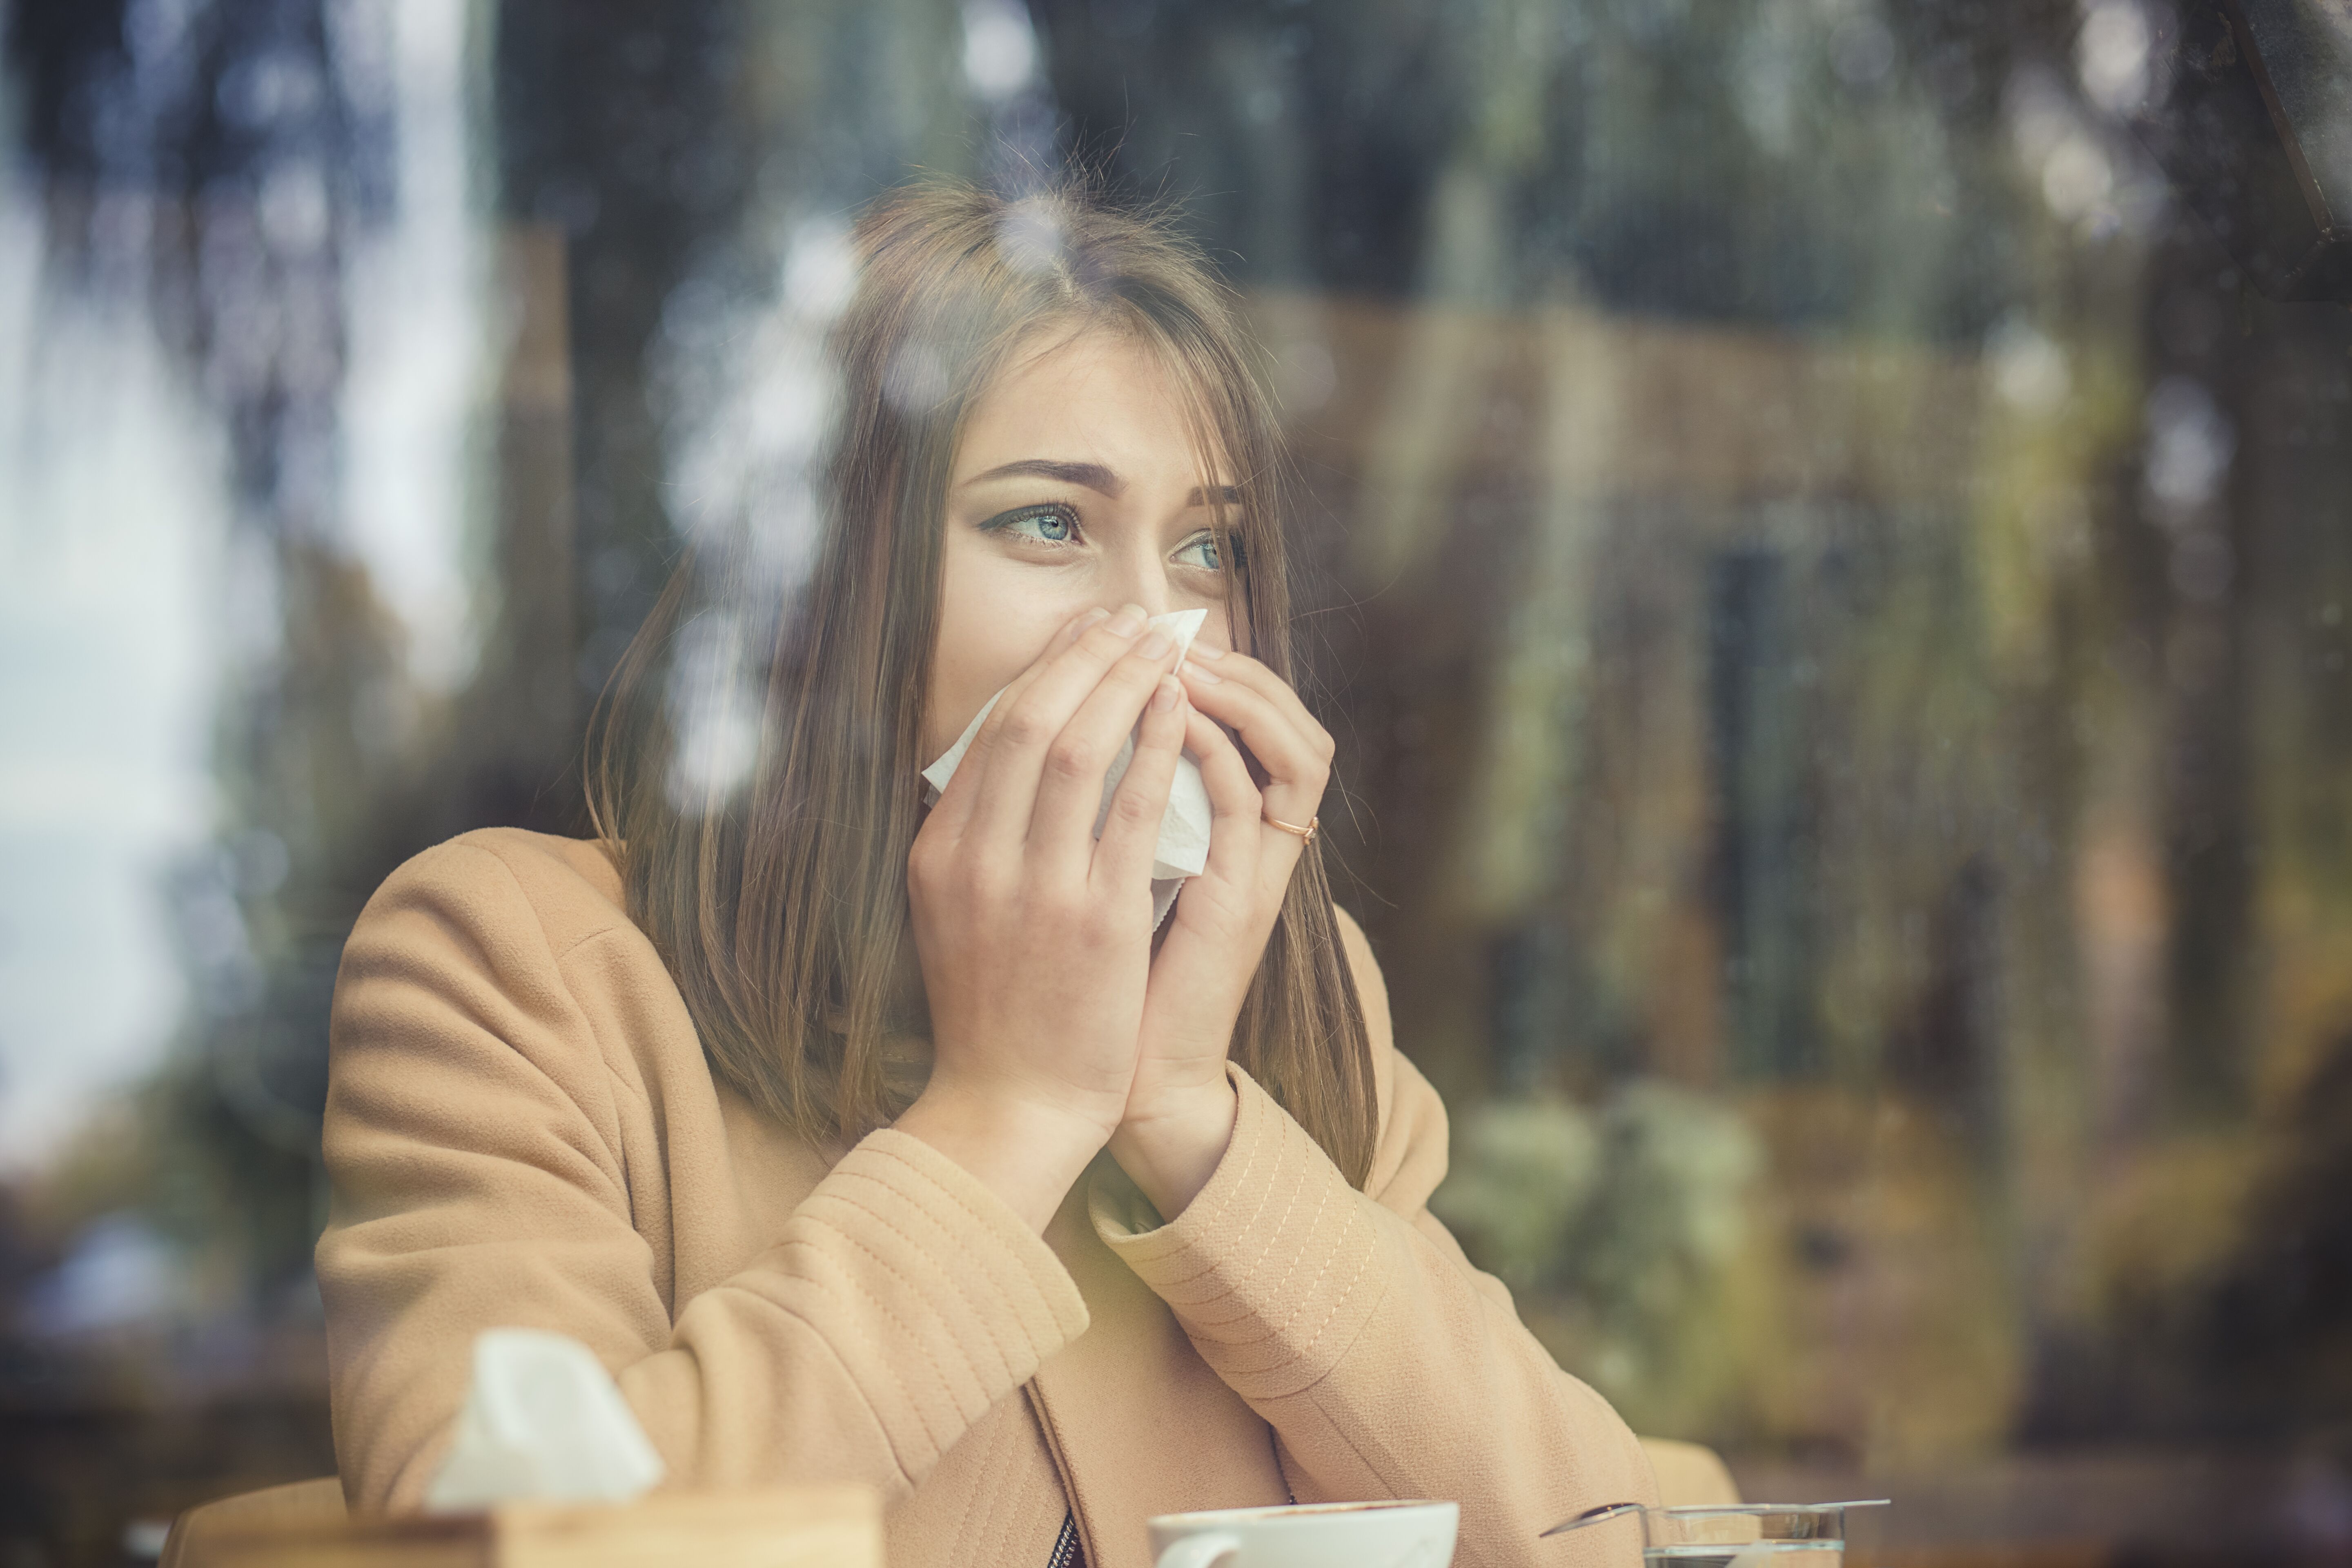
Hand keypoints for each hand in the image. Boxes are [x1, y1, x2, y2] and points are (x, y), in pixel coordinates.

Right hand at [898, 604, 1192, 1231]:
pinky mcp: (1097, 920)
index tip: (1083, 635)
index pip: (990, 733)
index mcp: (940, 854)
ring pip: (1077, 749)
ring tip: (1161, 644)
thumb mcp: (952, 913)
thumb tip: (999, 762)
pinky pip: (1130, 810)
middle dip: (1084, 657)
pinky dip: (1155, 747)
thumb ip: (971, 839)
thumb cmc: (992, 1012)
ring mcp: (1036, 888)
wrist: (1008, 1105)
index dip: (1043, 671)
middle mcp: (978, 860)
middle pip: (1030, 722)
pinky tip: (1179, 709)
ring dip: (1122, 682)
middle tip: (1129, 619)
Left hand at [1108, 644, 1333, 1218]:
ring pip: (1295, 751)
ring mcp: (1256, 873)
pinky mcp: (1243, 901)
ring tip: (1179, 654)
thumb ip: (1105, 812)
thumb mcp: (1104, 875)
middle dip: (1234, 665)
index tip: (1141, 634)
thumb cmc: (1104, 981)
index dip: (1212, 671)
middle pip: (1289, 722)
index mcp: (1223, 834)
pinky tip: (1176, 712)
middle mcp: (1254, 847)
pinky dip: (1216, 749)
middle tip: (1167, 625)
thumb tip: (1056, 736)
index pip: (1251, 726)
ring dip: (1240, 693)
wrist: (1125, 1076)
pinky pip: (1252, 803)